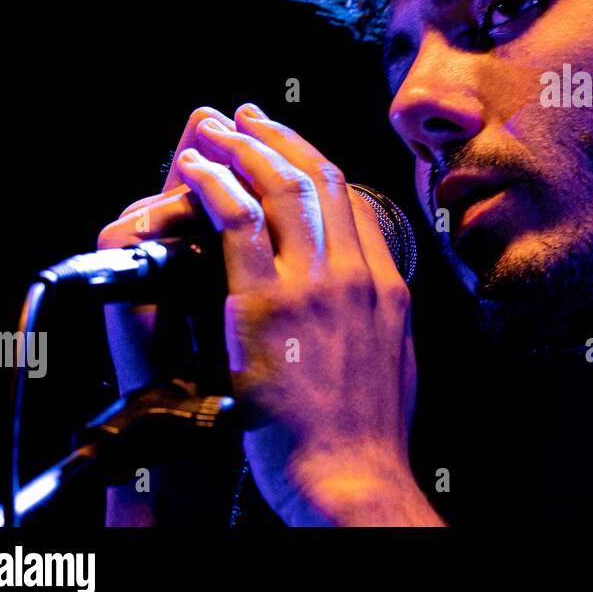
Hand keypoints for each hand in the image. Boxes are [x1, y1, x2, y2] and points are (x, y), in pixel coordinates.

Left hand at [99, 103, 439, 524]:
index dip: (313, 162)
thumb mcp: (396, 359)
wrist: (354, 475)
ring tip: (215, 129)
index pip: (352, 202)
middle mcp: (357, 274)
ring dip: (242, 148)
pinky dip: (216, 184)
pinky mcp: (268, 305)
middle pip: (318, 179)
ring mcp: (315, 285)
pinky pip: (238, 221)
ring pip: (279, 187)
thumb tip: (373, 286)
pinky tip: (197, 169)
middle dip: (277, 137)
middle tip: (247, 116)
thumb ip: (381, 312)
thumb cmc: (369, 433)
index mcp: (387, 286)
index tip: (289, 147)